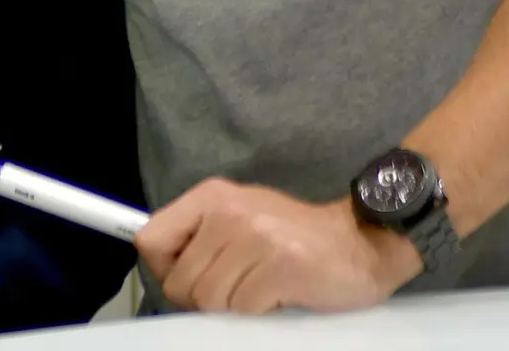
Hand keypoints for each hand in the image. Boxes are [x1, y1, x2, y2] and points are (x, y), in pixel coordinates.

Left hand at [136, 179, 420, 315]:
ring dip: (233, 307)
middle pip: (180, 282)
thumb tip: (164, 271)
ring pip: (210, 300)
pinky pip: (244, 309)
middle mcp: (227, 212)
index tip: (186, 280)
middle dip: (202, 300)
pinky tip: (278, 294)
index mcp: (210, 197)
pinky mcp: (279, 266)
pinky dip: (259, 312)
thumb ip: (200, 237)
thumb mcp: (239, 217)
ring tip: (258, 288)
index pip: (151, 240)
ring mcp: (254, 237)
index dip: (164, 271)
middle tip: (234, 291)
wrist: (358, 240)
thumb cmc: (292, 234)